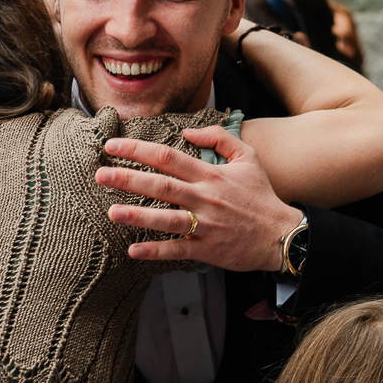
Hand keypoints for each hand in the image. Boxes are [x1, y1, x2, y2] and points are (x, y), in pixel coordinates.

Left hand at [96, 127, 302, 271]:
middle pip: (160, 186)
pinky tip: (134, 251)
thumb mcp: (248, 157)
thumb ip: (219, 139)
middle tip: (101, 175)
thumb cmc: (262, 197)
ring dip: (137, 216)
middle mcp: (204, 198)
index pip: (168, 157)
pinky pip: (177, 250)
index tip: (114, 146)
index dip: (138, 150)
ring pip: (166, 219)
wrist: (281, 235)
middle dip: (128, 179)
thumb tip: (188, 131)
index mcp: (210, 174)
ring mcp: (205, 225)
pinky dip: (155, 251)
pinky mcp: (207, 249)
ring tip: (112, 212)